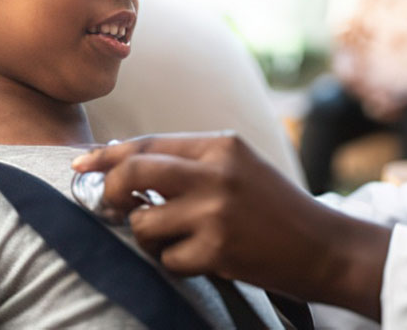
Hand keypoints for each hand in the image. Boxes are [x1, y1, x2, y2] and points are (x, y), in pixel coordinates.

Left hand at [71, 131, 388, 320]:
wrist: (326, 246)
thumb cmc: (275, 208)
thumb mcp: (237, 167)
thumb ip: (189, 162)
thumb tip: (123, 161)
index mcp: (219, 144)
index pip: (147, 143)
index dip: (106, 155)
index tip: (80, 165)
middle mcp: (215, 171)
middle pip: (134, 170)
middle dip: (111, 190)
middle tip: (113, 207)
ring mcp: (216, 210)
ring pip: (144, 219)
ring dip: (147, 235)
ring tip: (172, 239)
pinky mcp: (219, 248)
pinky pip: (167, 258)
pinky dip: (174, 263)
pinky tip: (199, 259)